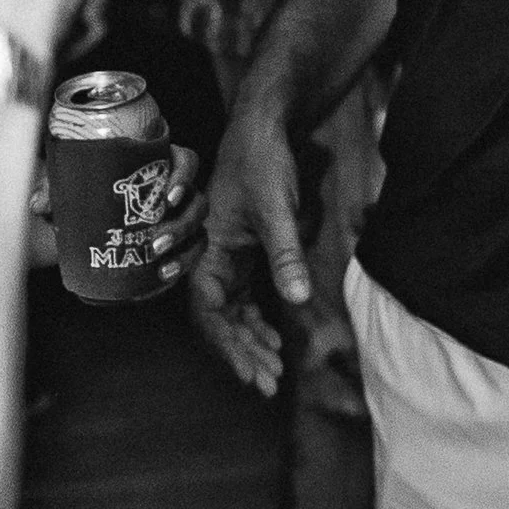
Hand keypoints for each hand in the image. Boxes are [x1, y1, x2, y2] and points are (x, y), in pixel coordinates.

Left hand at [24, 149, 202, 284]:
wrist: (88, 221)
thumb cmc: (88, 192)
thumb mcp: (72, 187)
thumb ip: (55, 189)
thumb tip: (40, 204)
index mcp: (158, 165)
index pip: (187, 162)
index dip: (185, 177)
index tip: (169, 195)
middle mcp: (175, 190)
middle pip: (197, 201)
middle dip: (181, 224)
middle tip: (155, 242)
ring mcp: (180, 218)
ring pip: (199, 229)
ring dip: (185, 248)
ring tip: (160, 263)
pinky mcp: (178, 243)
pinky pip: (192, 253)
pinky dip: (181, 265)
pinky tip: (162, 276)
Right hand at [185, 72, 307, 398]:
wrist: (266, 126)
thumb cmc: (264, 161)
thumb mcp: (278, 210)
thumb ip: (287, 255)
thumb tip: (299, 300)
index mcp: (209, 249)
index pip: (210, 311)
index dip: (228, 345)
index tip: (251, 371)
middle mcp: (212, 257)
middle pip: (221, 319)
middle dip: (243, 352)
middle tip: (268, 383)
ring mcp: (227, 257)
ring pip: (233, 312)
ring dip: (251, 341)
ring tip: (274, 370)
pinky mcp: (243, 253)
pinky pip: (244, 298)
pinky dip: (257, 320)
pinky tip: (274, 338)